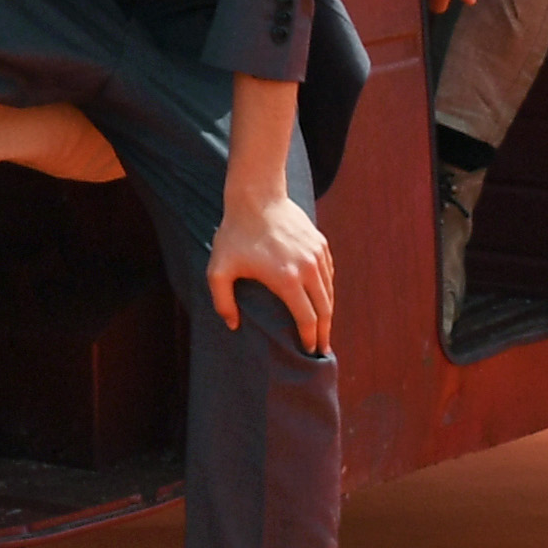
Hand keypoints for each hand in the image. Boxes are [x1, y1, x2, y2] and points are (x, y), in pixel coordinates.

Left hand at [208, 186, 334, 352]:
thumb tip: (233, 325)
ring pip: (329, 292)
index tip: (310, 352)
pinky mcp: (320, 243)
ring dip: (327, 312)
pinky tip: (320, 299)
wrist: (256, 195)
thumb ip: (222, 301)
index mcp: (287, 279)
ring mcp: (317, 254)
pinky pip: (328, 273)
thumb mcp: (218, 269)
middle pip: (325, 309)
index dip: (310, 339)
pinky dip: (327, 290)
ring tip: (322, 328)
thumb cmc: (235, 234)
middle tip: (321, 349)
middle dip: (324, 332)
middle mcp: (309, 269)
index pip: (307, 319)